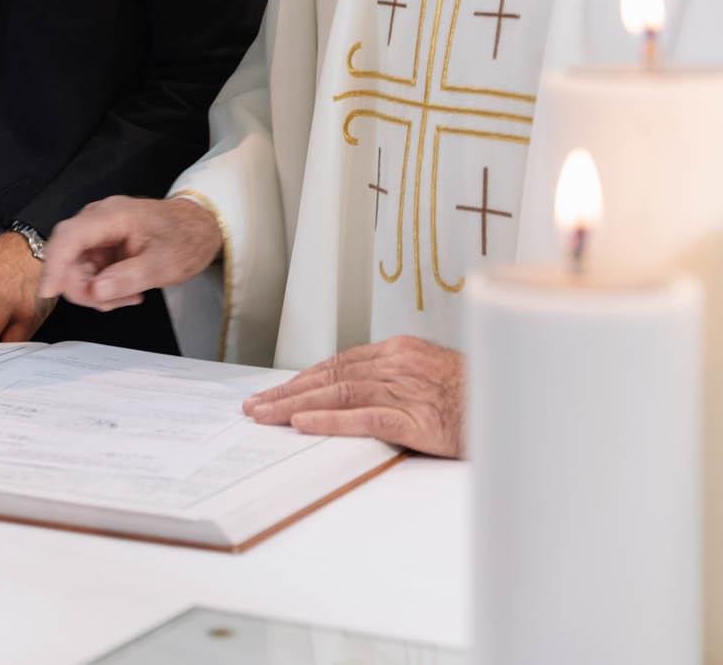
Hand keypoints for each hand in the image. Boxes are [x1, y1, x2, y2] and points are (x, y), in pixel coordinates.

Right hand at [37, 195, 222, 310]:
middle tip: (110, 303)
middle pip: (67, 255)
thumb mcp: (165, 264)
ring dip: (95, 290)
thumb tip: (96, 291)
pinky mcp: (101, 244)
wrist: (200, 226)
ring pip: (75, 267)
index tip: (49, 291)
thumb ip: (129, 277)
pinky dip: (102, 286)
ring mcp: (97, 232)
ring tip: (128, 297)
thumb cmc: (186, 238)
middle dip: (83, 286)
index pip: (70, 237)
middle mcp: (97, 219)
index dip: (55, 265)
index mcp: (111, 216)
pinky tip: (125, 291)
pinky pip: (88, 270)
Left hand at [242, 335, 463, 456]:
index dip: (303, 379)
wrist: (522, 405)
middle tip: (254, 406)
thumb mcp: (434, 377)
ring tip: (264, 416)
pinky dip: (330, 421)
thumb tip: (357, 397)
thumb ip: (398, 381)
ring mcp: (407, 390)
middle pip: (329, 377)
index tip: (276, 392)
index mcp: (400, 351)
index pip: (338, 363)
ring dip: (295, 406)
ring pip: (338, 395)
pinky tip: (304, 425)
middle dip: (287, 392)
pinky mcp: (418, 419)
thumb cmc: (481, 396)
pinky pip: (365, 419)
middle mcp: (398, 364)